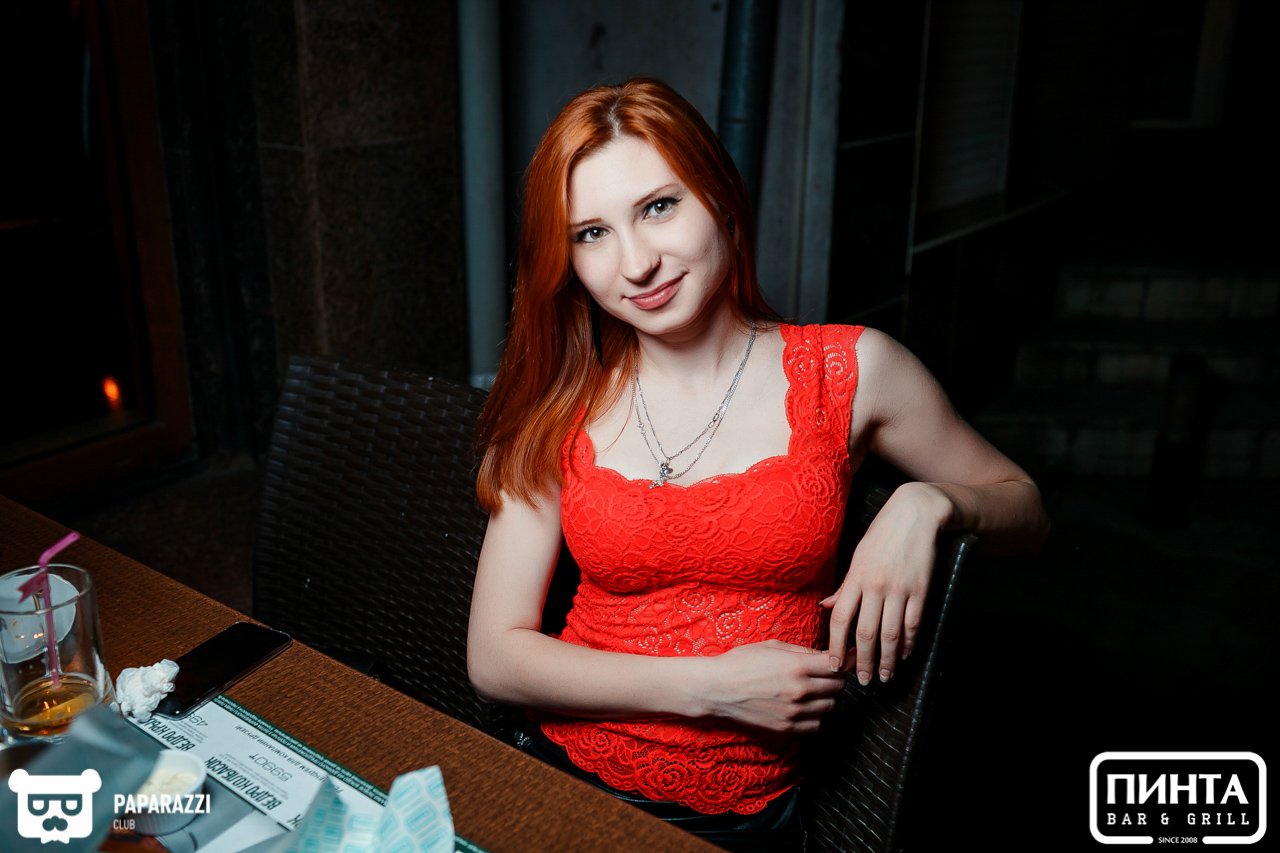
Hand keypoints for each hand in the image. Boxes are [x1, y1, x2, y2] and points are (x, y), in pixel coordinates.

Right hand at [699, 639, 844, 733]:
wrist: (717, 689)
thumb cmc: (741, 662)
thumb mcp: (772, 646)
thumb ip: (802, 651)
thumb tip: (825, 655)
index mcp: (797, 666)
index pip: (837, 665)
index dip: (843, 661)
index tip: (844, 660)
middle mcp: (799, 690)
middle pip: (837, 687)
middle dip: (833, 678)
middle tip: (823, 674)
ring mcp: (794, 712)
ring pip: (829, 706)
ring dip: (824, 698)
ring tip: (810, 691)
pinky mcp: (786, 728)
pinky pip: (815, 724)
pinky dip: (814, 716)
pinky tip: (802, 707)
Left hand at [823, 482, 950, 684]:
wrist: (915, 514)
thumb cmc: (882, 535)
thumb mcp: (857, 557)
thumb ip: (845, 587)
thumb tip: (826, 608)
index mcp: (855, 578)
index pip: (840, 619)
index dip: (835, 645)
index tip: (833, 664)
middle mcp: (875, 586)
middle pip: (864, 632)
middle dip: (860, 660)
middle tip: (860, 680)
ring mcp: (899, 589)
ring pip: (890, 633)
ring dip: (886, 659)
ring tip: (883, 676)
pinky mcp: (921, 590)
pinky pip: (913, 623)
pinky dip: (909, 643)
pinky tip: (904, 655)